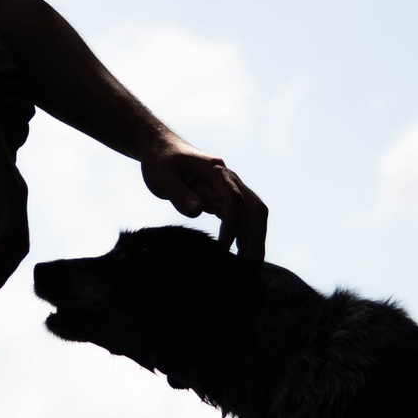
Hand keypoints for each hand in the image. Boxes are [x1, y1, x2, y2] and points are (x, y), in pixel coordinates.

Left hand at [142, 139, 267, 260]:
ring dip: (254, 240)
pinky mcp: (225, 199)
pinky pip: (242, 219)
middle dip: (257, 236)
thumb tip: (197, 211)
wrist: (163, 149)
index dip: (231, 225)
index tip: (222, 248)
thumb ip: (179, 194)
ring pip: (252, 216)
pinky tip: (240, 257)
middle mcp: (229, 180)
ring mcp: (230, 190)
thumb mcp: (161, 176)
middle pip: (255, 208)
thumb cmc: (160, 161)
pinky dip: (244, 238)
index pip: (233, 199)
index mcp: (215, 171)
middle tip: (252, 266)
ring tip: (249, 269)